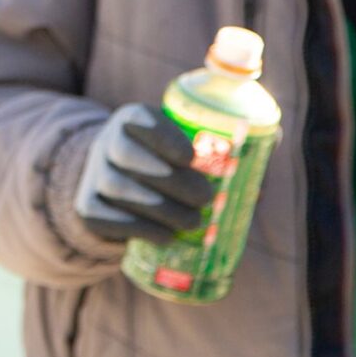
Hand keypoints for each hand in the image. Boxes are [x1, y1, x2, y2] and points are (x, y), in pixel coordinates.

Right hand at [73, 102, 210, 245]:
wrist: (116, 182)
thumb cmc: (165, 162)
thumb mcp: (182, 146)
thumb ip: (221, 149)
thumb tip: (268, 156)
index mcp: (133, 119)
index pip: (141, 119)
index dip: (163, 137)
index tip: (191, 157)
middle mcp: (107, 142)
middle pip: (129, 156)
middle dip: (170, 180)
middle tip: (206, 199)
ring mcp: (94, 175)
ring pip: (120, 189)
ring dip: (161, 209)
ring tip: (193, 223)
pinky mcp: (88, 207)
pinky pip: (110, 219)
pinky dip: (142, 229)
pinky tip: (167, 236)